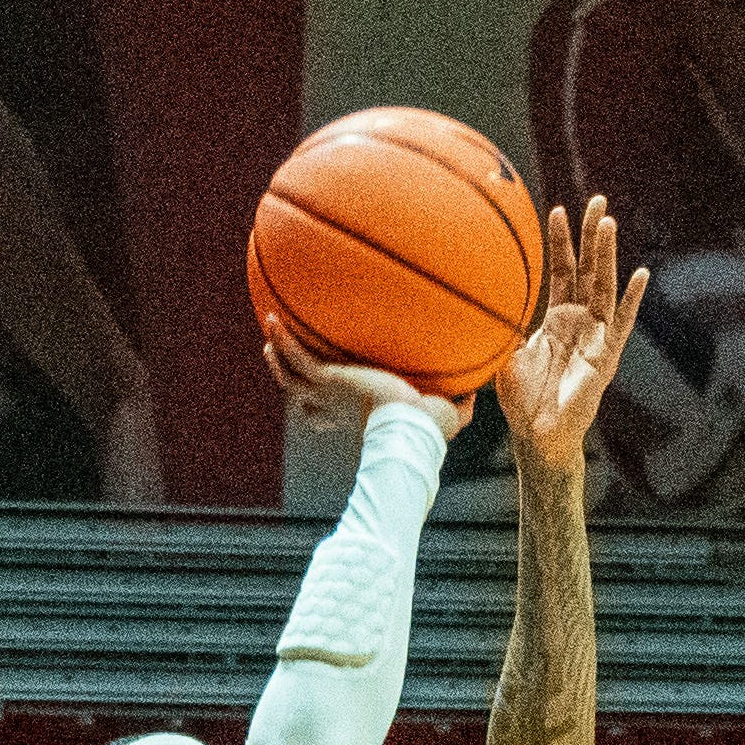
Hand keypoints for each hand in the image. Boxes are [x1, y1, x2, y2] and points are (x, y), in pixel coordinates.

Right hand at [259, 315, 467, 446]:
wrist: (409, 424)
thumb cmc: (428, 428)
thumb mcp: (447, 412)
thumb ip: (460, 404)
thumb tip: (476, 395)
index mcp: (359, 415)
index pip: (332, 416)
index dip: (320, 413)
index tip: (317, 409)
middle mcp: (337, 407)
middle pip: (303, 398)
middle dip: (292, 383)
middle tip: (283, 364)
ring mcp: (327, 394)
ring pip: (290, 376)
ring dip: (278, 357)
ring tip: (269, 335)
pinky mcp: (325, 380)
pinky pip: (296, 356)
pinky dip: (282, 339)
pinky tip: (271, 317)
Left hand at [485, 196, 644, 478]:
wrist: (536, 436)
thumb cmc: (520, 400)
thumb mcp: (503, 353)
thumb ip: (499, 325)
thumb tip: (473, 298)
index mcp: (556, 318)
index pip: (562, 270)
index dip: (560, 242)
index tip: (557, 209)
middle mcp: (579, 321)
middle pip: (589, 269)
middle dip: (591, 234)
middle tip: (596, 199)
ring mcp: (595, 336)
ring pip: (604, 286)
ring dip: (607, 254)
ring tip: (607, 222)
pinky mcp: (606, 356)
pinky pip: (622, 324)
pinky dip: (633, 300)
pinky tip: (641, 275)